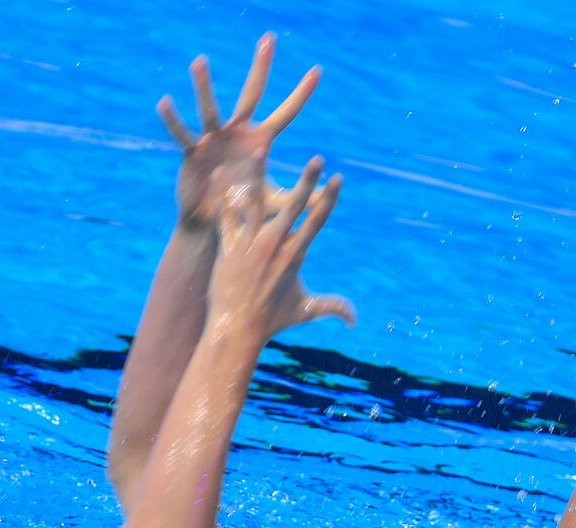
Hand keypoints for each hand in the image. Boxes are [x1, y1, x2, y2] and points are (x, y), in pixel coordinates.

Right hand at [158, 34, 320, 227]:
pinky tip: (165, 102)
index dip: (301, 94)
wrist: (213, 222)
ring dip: (205, 86)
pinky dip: (173, 120)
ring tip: (200, 61)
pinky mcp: (193, 152)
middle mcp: (238, 132)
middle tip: (269, 39)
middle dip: (261, 67)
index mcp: (260, 140)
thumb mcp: (275, 203)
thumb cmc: (244, 208)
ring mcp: (214, 139)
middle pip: (252, 94)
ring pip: (210, 108)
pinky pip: (182, 133)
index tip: (318, 71)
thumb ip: (300, 198)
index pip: (286, 113)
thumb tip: (327, 198)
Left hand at [208, 157, 354, 341]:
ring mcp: (250, 244)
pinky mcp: (228, 246)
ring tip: (261, 150)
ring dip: (260, 175)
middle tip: (317, 158)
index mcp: (295, 256)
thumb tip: (355, 319)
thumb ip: (332, 307)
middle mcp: (274, 245)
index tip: (338, 178)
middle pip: (294, 207)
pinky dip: (223, 195)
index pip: (317, 221)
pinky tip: (221, 174)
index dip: (329, 198)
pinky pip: (225, 215)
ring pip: (256, 203)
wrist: (237, 329)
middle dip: (308, 181)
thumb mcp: (305, 311)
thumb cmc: (272, 321)